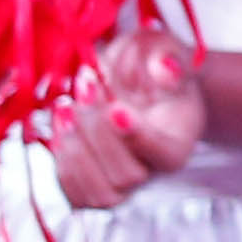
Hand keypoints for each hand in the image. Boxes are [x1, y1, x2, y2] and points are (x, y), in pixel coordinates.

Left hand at [41, 20, 204, 211]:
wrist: (130, 82)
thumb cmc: (147, 64)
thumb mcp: (161, 46)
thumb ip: (166, 55)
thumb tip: (164, 71)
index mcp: (180, 138)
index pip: (166, 155)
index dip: (138, 137)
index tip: (117, 107)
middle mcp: (153, 169)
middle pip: (128, 177)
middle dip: (98, 134)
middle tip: (86, 87)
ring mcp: (121, 184)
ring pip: (99, 195)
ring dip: (75, 151)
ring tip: (65, 108)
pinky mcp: (90, 187)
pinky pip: (73, 193)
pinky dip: (61, 160)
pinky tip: (60, 123)